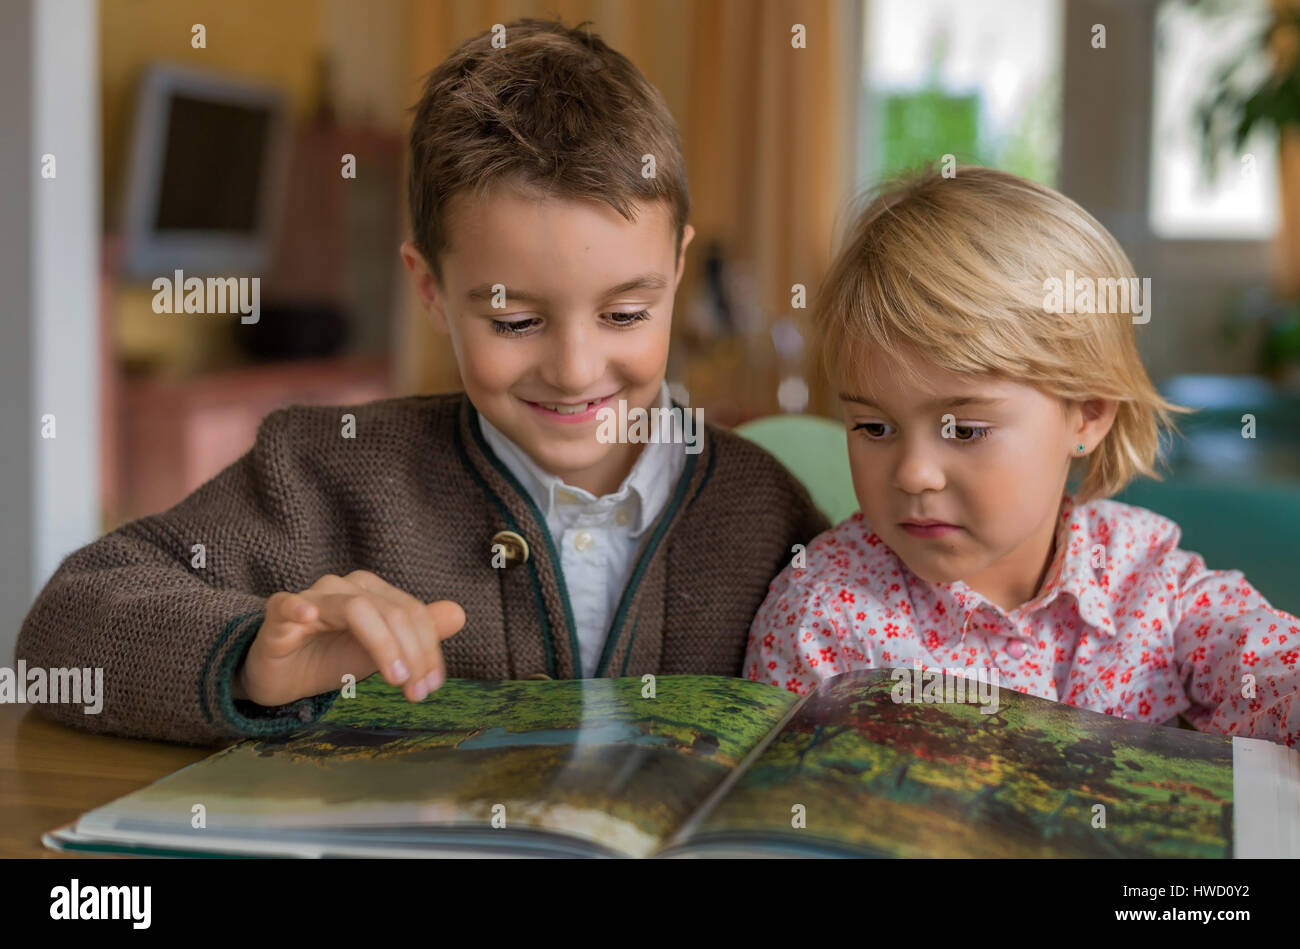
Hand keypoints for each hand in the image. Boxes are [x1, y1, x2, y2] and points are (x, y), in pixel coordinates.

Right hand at [237, 571, 465, 706]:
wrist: (281, 676)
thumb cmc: (330, 659)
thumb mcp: (380, 653)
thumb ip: (418, 634)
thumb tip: (459, 614)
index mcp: (372, 592)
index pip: (412, 612)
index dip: (428, 648)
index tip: (432, 686)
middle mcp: (345, 587)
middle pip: (391, 611)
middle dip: (412, 652)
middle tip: (418, 692)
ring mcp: (311, 598)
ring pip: (356, 608)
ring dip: (383, 644)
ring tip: (396, 678)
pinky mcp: (278, 614)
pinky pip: (287, 604)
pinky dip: (299, 607)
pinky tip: (309, 617)